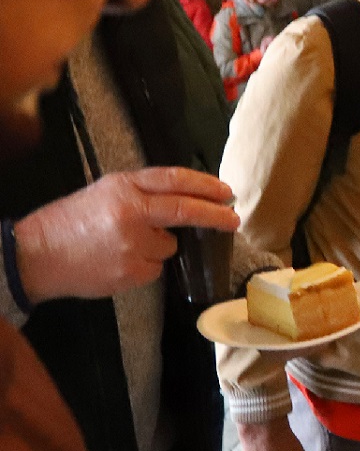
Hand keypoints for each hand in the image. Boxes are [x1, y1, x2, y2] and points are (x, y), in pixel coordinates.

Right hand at [13, 167, 237, 302]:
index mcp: (123, 187)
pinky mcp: (134, 271)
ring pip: (169, 247)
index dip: (204, 184)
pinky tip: (118, 262)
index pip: (173, 180)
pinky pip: (155, 269)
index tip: (226, 191)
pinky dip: (145, 266)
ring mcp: (134, 244)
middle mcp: (132, 212)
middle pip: (186, 210)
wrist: (35, 256)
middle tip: (233, 219)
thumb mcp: (102, 194)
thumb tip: (182, 200)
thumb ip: (140, 195)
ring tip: (122, 246)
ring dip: (158, 247)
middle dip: (215, 216)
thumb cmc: (68, 223)